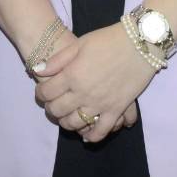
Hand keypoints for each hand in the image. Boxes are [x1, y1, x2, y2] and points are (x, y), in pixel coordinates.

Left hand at [33, 23, 155, 143]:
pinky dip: (92, 136)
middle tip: (52, 106)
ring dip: (67, 123)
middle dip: (51, 110)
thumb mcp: (78, 44)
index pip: (46, 92)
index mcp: (72, 75)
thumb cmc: (106, 41)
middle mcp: (83, 93)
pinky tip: (86, 135)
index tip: (41, 93)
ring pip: (76, 123)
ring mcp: (100, 103)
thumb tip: (37, 70)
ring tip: (66, 118)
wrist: (138, 44)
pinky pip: (102, 130)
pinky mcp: (117, 109)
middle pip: (58, 110)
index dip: (40, 94)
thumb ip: (57, 60)